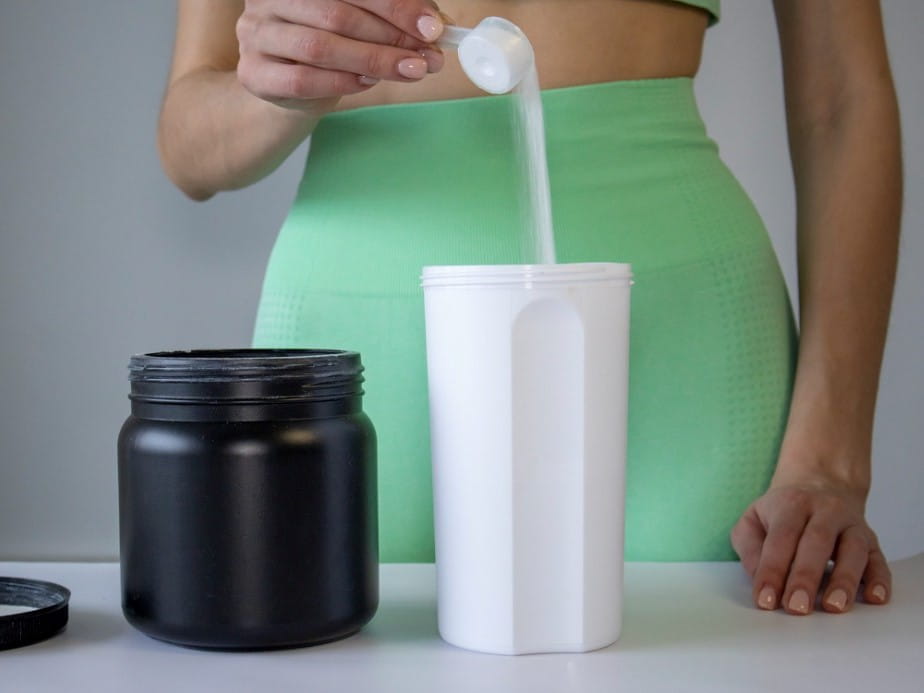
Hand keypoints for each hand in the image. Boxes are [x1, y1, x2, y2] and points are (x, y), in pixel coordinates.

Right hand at [236, 0, 446, 107]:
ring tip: (406, 70)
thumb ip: (393, 17)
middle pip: (337, 13)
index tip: (432, 26)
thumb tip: (436, 25)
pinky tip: (368, 83)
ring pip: (320, 47)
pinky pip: (302, 79)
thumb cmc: (330, 44)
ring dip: (372, 61)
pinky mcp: (254, 73)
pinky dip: (342, 82)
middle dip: (390, 37)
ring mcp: (256, 34)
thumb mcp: (362, 22)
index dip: (395, 5)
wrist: (287, 84)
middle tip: (425, 57)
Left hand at [731, 478, 890, 614]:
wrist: (821, 483)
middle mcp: (825, 511)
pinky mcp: (872, 541)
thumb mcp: (753, 518)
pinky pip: (879, 559)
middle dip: (805, 578)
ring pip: (852, 551)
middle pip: (816, 542)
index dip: (771, 570)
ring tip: (833, 606)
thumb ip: (749, 546)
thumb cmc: (783, 511)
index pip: (781, 538)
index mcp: (792, 504)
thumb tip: (759, 576)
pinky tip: (874, 598)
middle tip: (797, 607)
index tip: (765, 600)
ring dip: (844, 580)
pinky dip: (879, 580)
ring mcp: (852, 525)